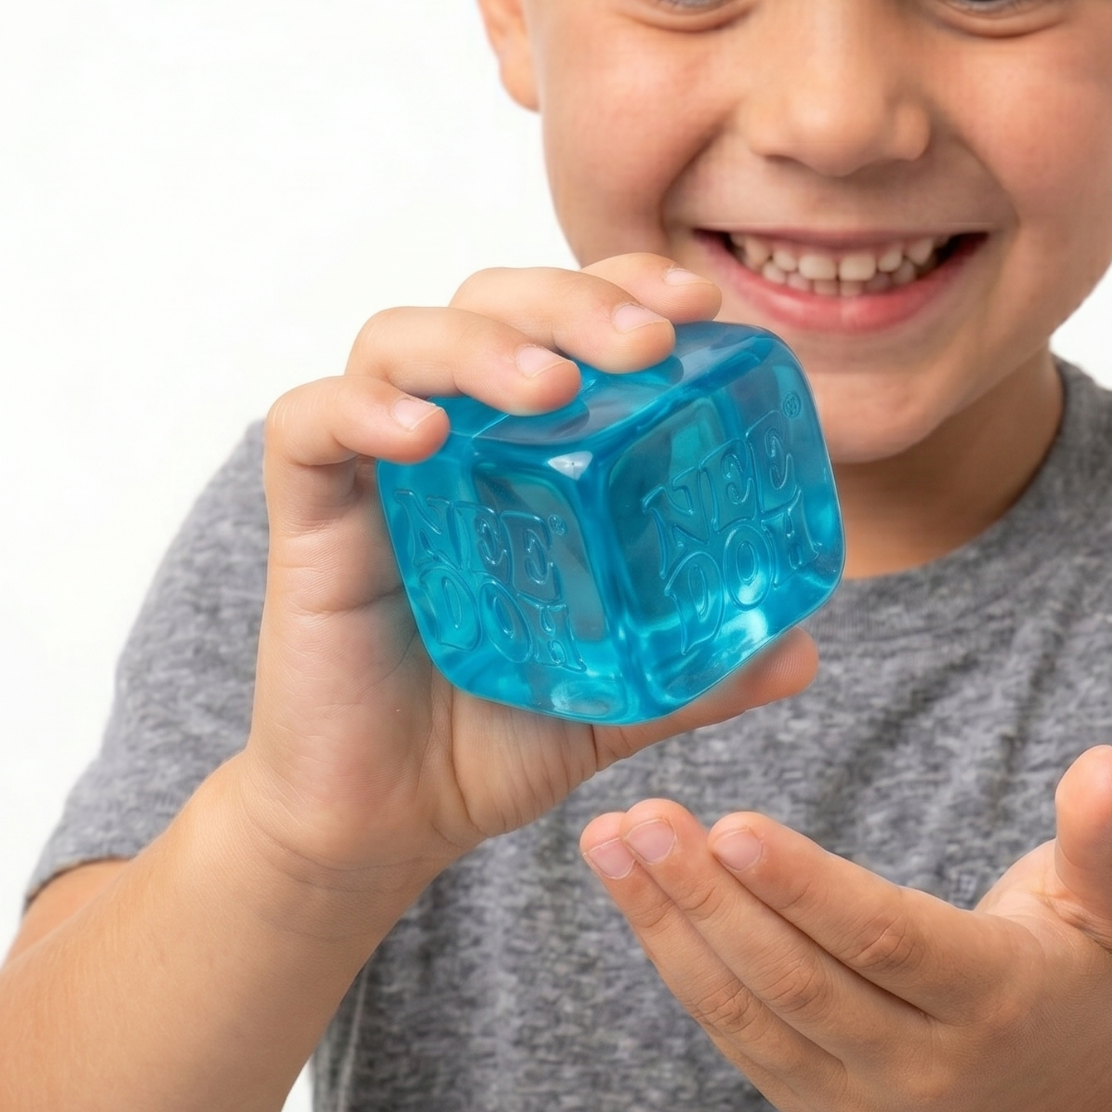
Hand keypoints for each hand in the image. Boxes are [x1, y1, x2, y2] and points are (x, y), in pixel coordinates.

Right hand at [237, 255, 816, 901]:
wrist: (388, 824)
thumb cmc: (493, 739)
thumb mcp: (619, 699)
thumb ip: (703, 672)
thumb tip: (804, 652)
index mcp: (526, 455)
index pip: (567, 323)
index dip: (624, 287)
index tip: (698, 306)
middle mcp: (452, 440)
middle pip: (491, 304)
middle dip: (570, 299)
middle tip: (647, 342)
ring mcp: (375, 472)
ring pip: (401, 341)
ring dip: (481, 343)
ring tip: (551, 386)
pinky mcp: (307, 518)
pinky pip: (309, 427)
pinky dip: (362, 409)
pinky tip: (425, 433)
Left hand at [578, 746, 1111, 1111]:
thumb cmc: (1069, 979)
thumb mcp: (1110, 912)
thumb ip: (1105, 841)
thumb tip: (1106, 763)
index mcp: (993, 1001)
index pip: (884, 941)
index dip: (805, 888)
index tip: (731, 822)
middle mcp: (920, 1065)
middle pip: (796, 980)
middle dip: (707, 898)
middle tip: (639, 819)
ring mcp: (857, 1098)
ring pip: (747, 1012)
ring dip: (668, 926)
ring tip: (611, 844)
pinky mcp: (811, 1106)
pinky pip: (732, 1036)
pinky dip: (678, 964)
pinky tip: (636, 897)